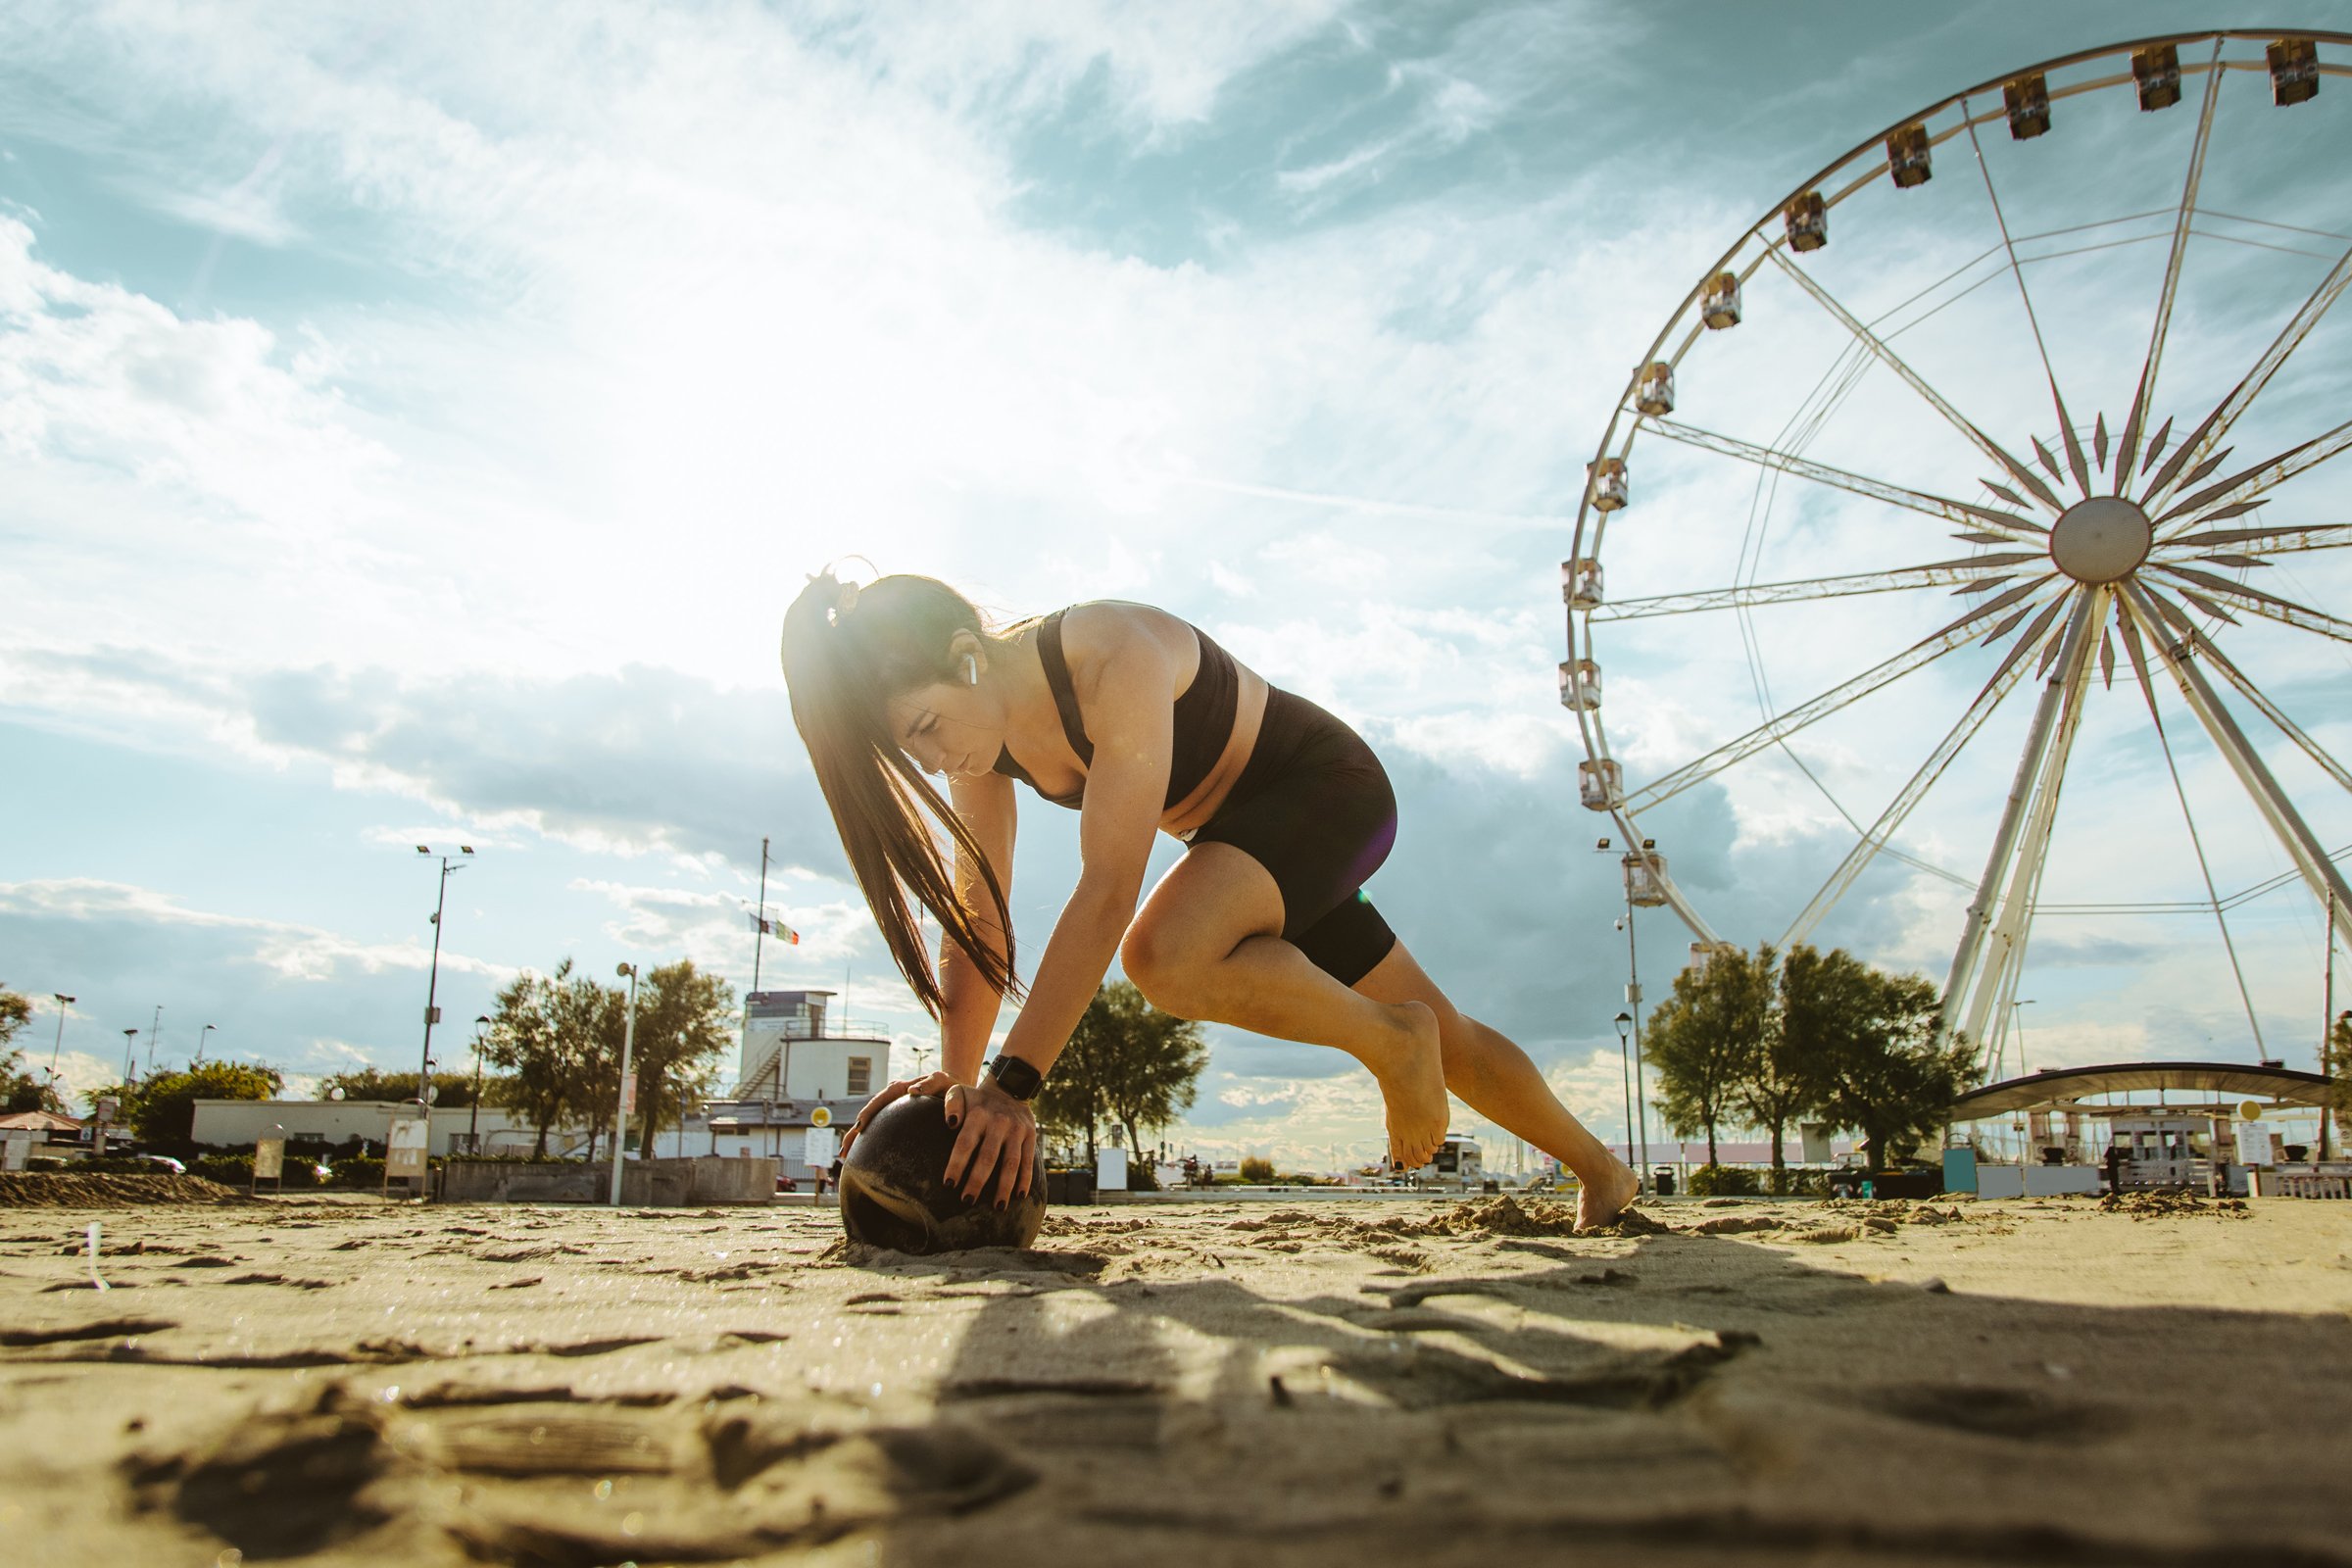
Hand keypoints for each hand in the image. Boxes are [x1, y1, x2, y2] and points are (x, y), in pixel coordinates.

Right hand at [838, 1071, 957, 1162]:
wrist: (958, 1094)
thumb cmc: (952, 1088)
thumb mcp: (943, 1082)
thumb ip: (931, 1083)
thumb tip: (911, 1091)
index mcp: (902, 1089)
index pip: (881, 1099)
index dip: (869, 1112)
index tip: (860, 1126)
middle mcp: (893, 1099)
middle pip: (869, 1114)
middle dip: (855, 1131)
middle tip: (845, 1149)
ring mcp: (893, 1110)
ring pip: (870, 1123)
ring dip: (856, 1138)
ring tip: (845, 1155)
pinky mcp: (896, 1121)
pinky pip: (878, 1131)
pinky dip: (867, 1142)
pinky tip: (858, 1157)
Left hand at [942, 1075, 1036, 1209]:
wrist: (1009, 1089)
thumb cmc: (976, 1099)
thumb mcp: (959, 1092)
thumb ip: (951, 1104)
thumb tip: (950, 1123)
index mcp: (978, 1115)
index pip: (965, 1143)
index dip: (957, 1164)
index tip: (948, 1185)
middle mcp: (998, 1123)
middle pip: (988, 1157)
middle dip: (977, 1181)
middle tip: (967, 1200)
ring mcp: (1016, 1130)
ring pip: (1011, 1162)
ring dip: (1004, 1186)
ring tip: (998, 1207)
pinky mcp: (1030, 1135)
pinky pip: (1028, 1160)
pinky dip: (1025, 1179)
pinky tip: (1020, 1196)